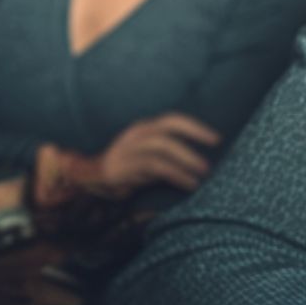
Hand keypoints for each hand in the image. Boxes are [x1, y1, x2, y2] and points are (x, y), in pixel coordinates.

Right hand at [36, 113, 219, 203]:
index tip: (216, 138)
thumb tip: (201, 164)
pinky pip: (156, 168)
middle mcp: (136, 135)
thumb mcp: (148, 159)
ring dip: (187, 159)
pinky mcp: (125, 168)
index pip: (172, 120)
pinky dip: (177, 175)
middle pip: (168, 127)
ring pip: (163, 147)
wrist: (89, 180)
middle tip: (215, 148)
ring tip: (205, 172)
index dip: (195, 127)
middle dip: (194, 134)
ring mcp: (128, 150)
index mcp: (143, 129)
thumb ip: (168, 157)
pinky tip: (190, 184)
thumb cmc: (127, 171)